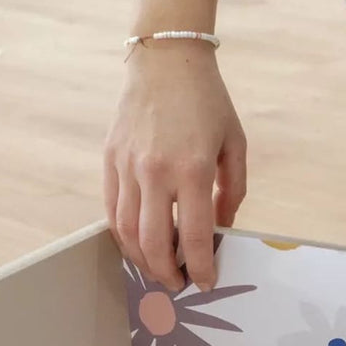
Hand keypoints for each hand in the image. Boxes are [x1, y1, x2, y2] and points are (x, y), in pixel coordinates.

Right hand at [104, 44, 246, 290]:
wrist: (166, 60)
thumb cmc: (207, 102)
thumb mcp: (235, 145)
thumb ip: (233, 191)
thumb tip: (223, 228)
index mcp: (194, 169)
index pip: (195, 236)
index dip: (201, 267)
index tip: (205, 283)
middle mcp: (156, 171)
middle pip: (154, 242)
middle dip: (166, 273)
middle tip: (178, 285)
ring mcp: (128, 166)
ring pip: (126, 232)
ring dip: (142, 260)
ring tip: (158, 270)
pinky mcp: (110, 160)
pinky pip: (112, 210)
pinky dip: (123, 235)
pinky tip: (138, 244)